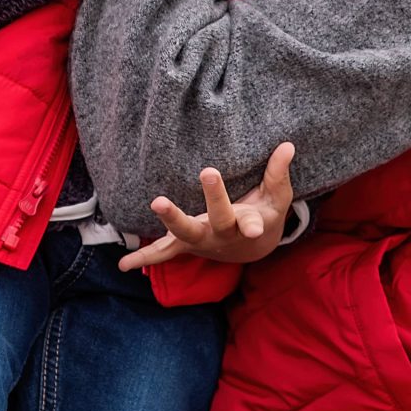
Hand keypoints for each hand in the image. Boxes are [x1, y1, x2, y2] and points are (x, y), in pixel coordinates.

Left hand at [117, 143, 297, 271]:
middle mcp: (223, 235)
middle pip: (217, 220)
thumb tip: (287, 146)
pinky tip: (123, 265)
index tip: (254, 228)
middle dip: (214, 198)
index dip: (253, 226)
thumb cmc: (265, 215)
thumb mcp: (277, 198)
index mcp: (248, 225)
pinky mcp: (185, 244)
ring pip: (185, 233)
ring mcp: (202, 241)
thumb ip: (278, 174)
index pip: (252, 223)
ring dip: (172, 219)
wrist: (252, 248)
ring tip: (158, 201)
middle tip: (209, 171)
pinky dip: (145, 259)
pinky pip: (164, 253)